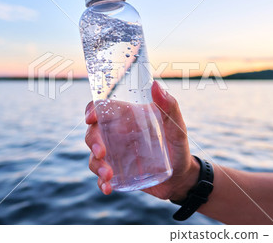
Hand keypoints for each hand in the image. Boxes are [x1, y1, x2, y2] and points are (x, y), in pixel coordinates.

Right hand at [85, 81, 199, 200]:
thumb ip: (170, 106)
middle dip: (92, 142)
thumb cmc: (179, 146)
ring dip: (96, 165)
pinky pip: (101, 175)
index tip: (90, 119)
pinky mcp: (117, 172)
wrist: (182, 177)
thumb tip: (156, 85)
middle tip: (102, 153)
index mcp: (128, 118)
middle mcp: (118, 134)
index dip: (91, 110)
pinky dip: (101, 182)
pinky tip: (107, 188)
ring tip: (108, 176)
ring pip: (94, 156)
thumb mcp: (177, 127)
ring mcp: (116, 154)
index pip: (103, 108)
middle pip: (93, 132)